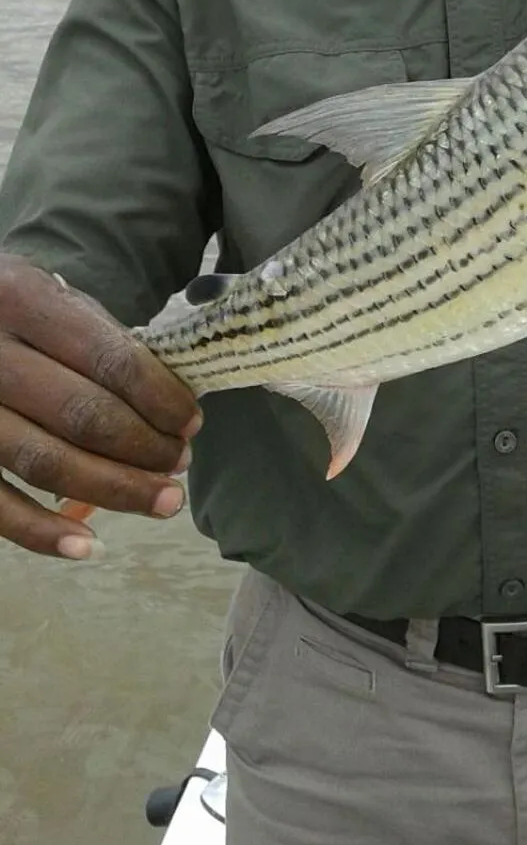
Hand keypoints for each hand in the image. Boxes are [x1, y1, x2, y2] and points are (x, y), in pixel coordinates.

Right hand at [0, 256, 201, 559]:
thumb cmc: (10, 313)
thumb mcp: (51, 298)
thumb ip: (101, 339)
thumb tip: (170, 401)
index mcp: (21, 298)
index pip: (108, 358)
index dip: (159, 397)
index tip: (190, 423)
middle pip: (81, 415)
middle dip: (143, 447)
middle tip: (178, 463)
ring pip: (44, 463)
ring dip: (113, 489)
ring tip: (161, 500)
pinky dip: (41, 532)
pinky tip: (87, 546)